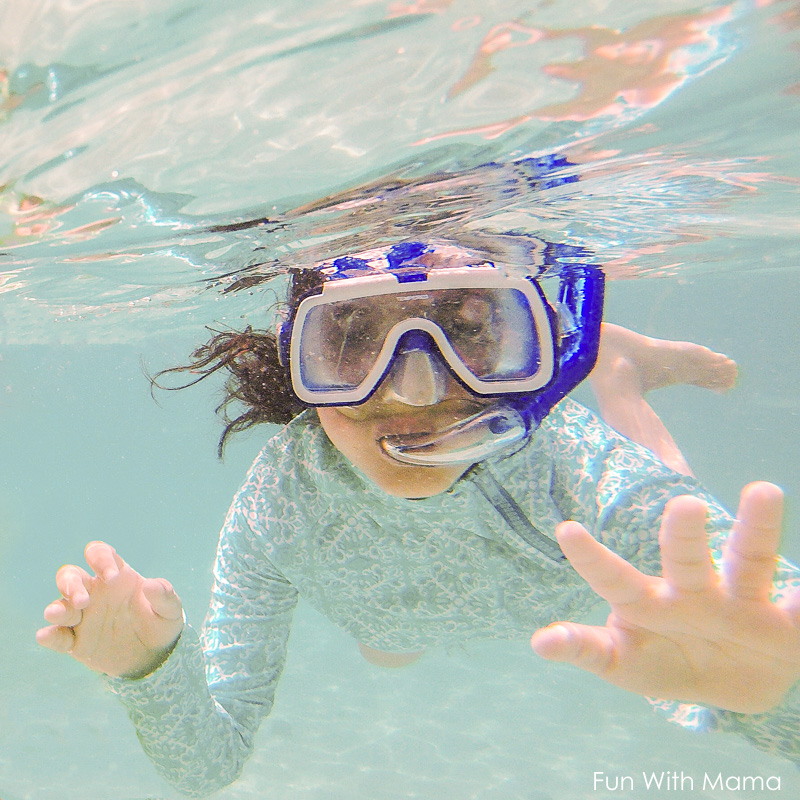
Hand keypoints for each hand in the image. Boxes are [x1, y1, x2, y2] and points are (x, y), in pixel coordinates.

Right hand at [37, 541, 183, 678]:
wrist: (154, 655)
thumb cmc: (161, 623)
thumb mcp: (170, 610)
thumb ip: (164, 596)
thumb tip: (151, 585)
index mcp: (116, 575)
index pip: (100, 554)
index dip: (100, 559)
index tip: (112, 576)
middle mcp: (94, 591)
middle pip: (70, 576)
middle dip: (71, 584)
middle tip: (84, 600)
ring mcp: (82, 616)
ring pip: (59, 604)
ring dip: (58, 608)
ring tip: (60, 614)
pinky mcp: (75, 641)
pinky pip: (57, 636)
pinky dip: (49, 635)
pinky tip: (46, 636)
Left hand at [531, 482, 799, 712]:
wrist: (733, 680)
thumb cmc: (667, 660)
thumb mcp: (625, 664)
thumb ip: (587, 649)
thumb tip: (538, 642)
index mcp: (651, 604)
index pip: (617, 579)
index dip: (592, 560)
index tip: (565, 530)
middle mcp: (696, 593)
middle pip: (686, 559)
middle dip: (682, 534)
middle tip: (684, 506)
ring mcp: (743, 603)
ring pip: (750, 560)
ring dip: (756, 528)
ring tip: (763, 491)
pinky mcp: (789, 625)